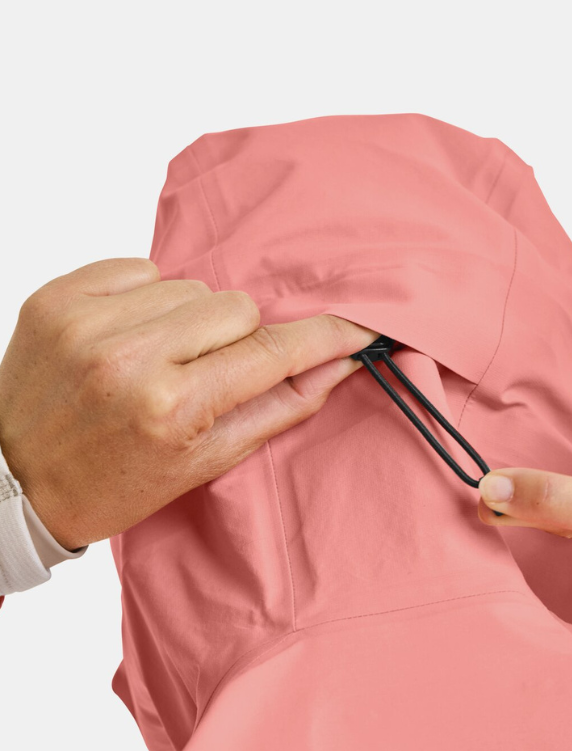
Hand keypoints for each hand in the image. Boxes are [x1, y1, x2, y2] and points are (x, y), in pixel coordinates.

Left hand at [0, 259, 377, 548]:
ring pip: (192, 287)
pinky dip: (146, 299)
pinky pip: (140, 268)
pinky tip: (128, 337)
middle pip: (237, 307)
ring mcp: (89, 320)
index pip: (272, 352)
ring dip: (190, 319)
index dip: (323, 337)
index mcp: (171, 407)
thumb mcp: (204, 463)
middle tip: (207, 373)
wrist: (12, 478)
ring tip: (159, 358)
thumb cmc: (111, 482)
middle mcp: (130, 356)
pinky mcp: (59, 294)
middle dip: (237, 338)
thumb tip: (336, 366)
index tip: (359, 325)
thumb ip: (278, 409)